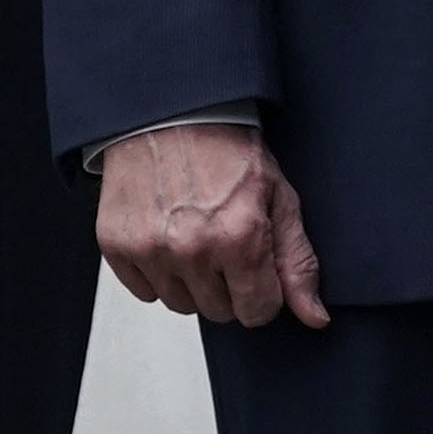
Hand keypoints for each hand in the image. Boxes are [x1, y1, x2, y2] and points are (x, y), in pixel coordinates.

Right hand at [98, 124, 330, 330]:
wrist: (172, 116)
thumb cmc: (229, 151)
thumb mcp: (280, 198)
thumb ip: (297, 262)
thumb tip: (315, 317)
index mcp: (240, 237)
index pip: (258, 311)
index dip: (264, 292)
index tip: (258, 266)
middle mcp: (192, 249)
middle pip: (220, 312)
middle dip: (230, 286)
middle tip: (226, 242)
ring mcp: (150, 250)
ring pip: (182, 305)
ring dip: (194, 282)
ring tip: (197, 236)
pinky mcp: (116, 247)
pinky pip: (145, 293)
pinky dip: (159, 274)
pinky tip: (169, 237)